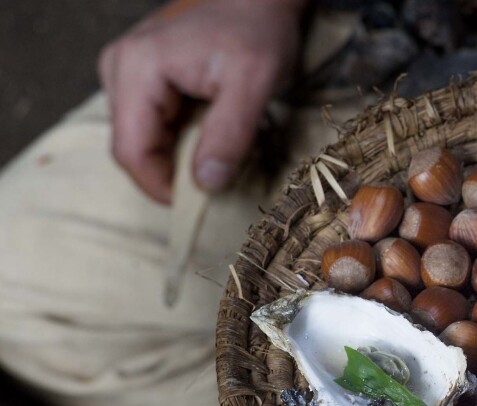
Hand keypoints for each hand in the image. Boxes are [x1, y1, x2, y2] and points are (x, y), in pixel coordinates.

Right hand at [98, 0, 306, 202]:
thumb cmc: (257, 31)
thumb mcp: (254, 84)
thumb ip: (229, 135)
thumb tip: (206, 184)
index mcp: (137, 68)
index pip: (131, 150)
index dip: (161, 186)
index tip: (199, 203)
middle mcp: (119, 67)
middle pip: (132, 146)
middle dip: (171, 171)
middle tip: (216, 176)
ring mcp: (125, 70)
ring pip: (141, 138)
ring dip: (176, 156)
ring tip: (217, 148)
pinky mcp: (140, 75)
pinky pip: (151, 123)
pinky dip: (179, 138)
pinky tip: (208, 132)